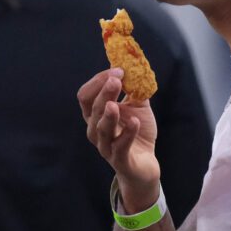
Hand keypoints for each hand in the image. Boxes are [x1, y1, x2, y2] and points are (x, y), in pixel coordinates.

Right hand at [78, 69, 160, 208]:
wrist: (145, 164)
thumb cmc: (136, 132)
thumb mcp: (137, 106)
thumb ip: (134, 89)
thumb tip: (134, 67)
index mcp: (95, 115)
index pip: (86, 95)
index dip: (98, 81)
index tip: (117, 70)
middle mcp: (95, 130)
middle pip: (93, 109)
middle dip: (103, 93)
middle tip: (116, 79)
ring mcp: (105, 146)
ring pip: (101, 129)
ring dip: (108, 115)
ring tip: (115, 104)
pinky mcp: (119, 160)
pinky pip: (120, 146)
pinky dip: (127, 134)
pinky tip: (135, 123)